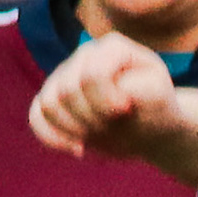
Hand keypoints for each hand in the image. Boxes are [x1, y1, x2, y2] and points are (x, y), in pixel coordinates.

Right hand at [28, 32, 180, 158]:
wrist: (149, 127)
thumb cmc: (157, 109)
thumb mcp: (160, 97)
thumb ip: (141, 89)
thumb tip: (116, 92)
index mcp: (112, 47)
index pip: (92, 74)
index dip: (105, 100)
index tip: (125, 111)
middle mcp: (84, 55)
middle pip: (68, 91)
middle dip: (92, 118)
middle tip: (114, 125)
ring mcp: (64, 75)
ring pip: (48, 104)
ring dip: (74, 129)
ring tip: (97, 137)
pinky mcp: (51, 98)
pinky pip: (36, 116)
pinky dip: (53, 137)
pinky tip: (77, 148)